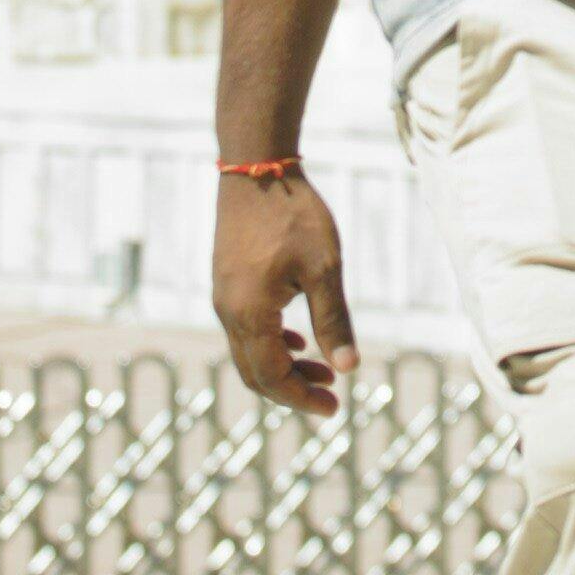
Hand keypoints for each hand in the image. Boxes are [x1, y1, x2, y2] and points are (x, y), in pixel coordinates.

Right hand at [213, 170, 358, 419]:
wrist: (256, 167)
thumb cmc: (292, 215)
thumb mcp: (323, 269)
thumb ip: (333, 321)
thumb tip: (350, 369)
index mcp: (250, 314)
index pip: (272, 377)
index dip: (302, 398)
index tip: (334, 407)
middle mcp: (229, 312)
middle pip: (256, 373)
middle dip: (293, 389)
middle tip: (331, 395)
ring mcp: (224, 297)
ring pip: (249, 352)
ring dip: (284, 367)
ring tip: (324, 367)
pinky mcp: (227, 282)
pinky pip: (244, 330)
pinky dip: (271, 344)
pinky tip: (298, 339)